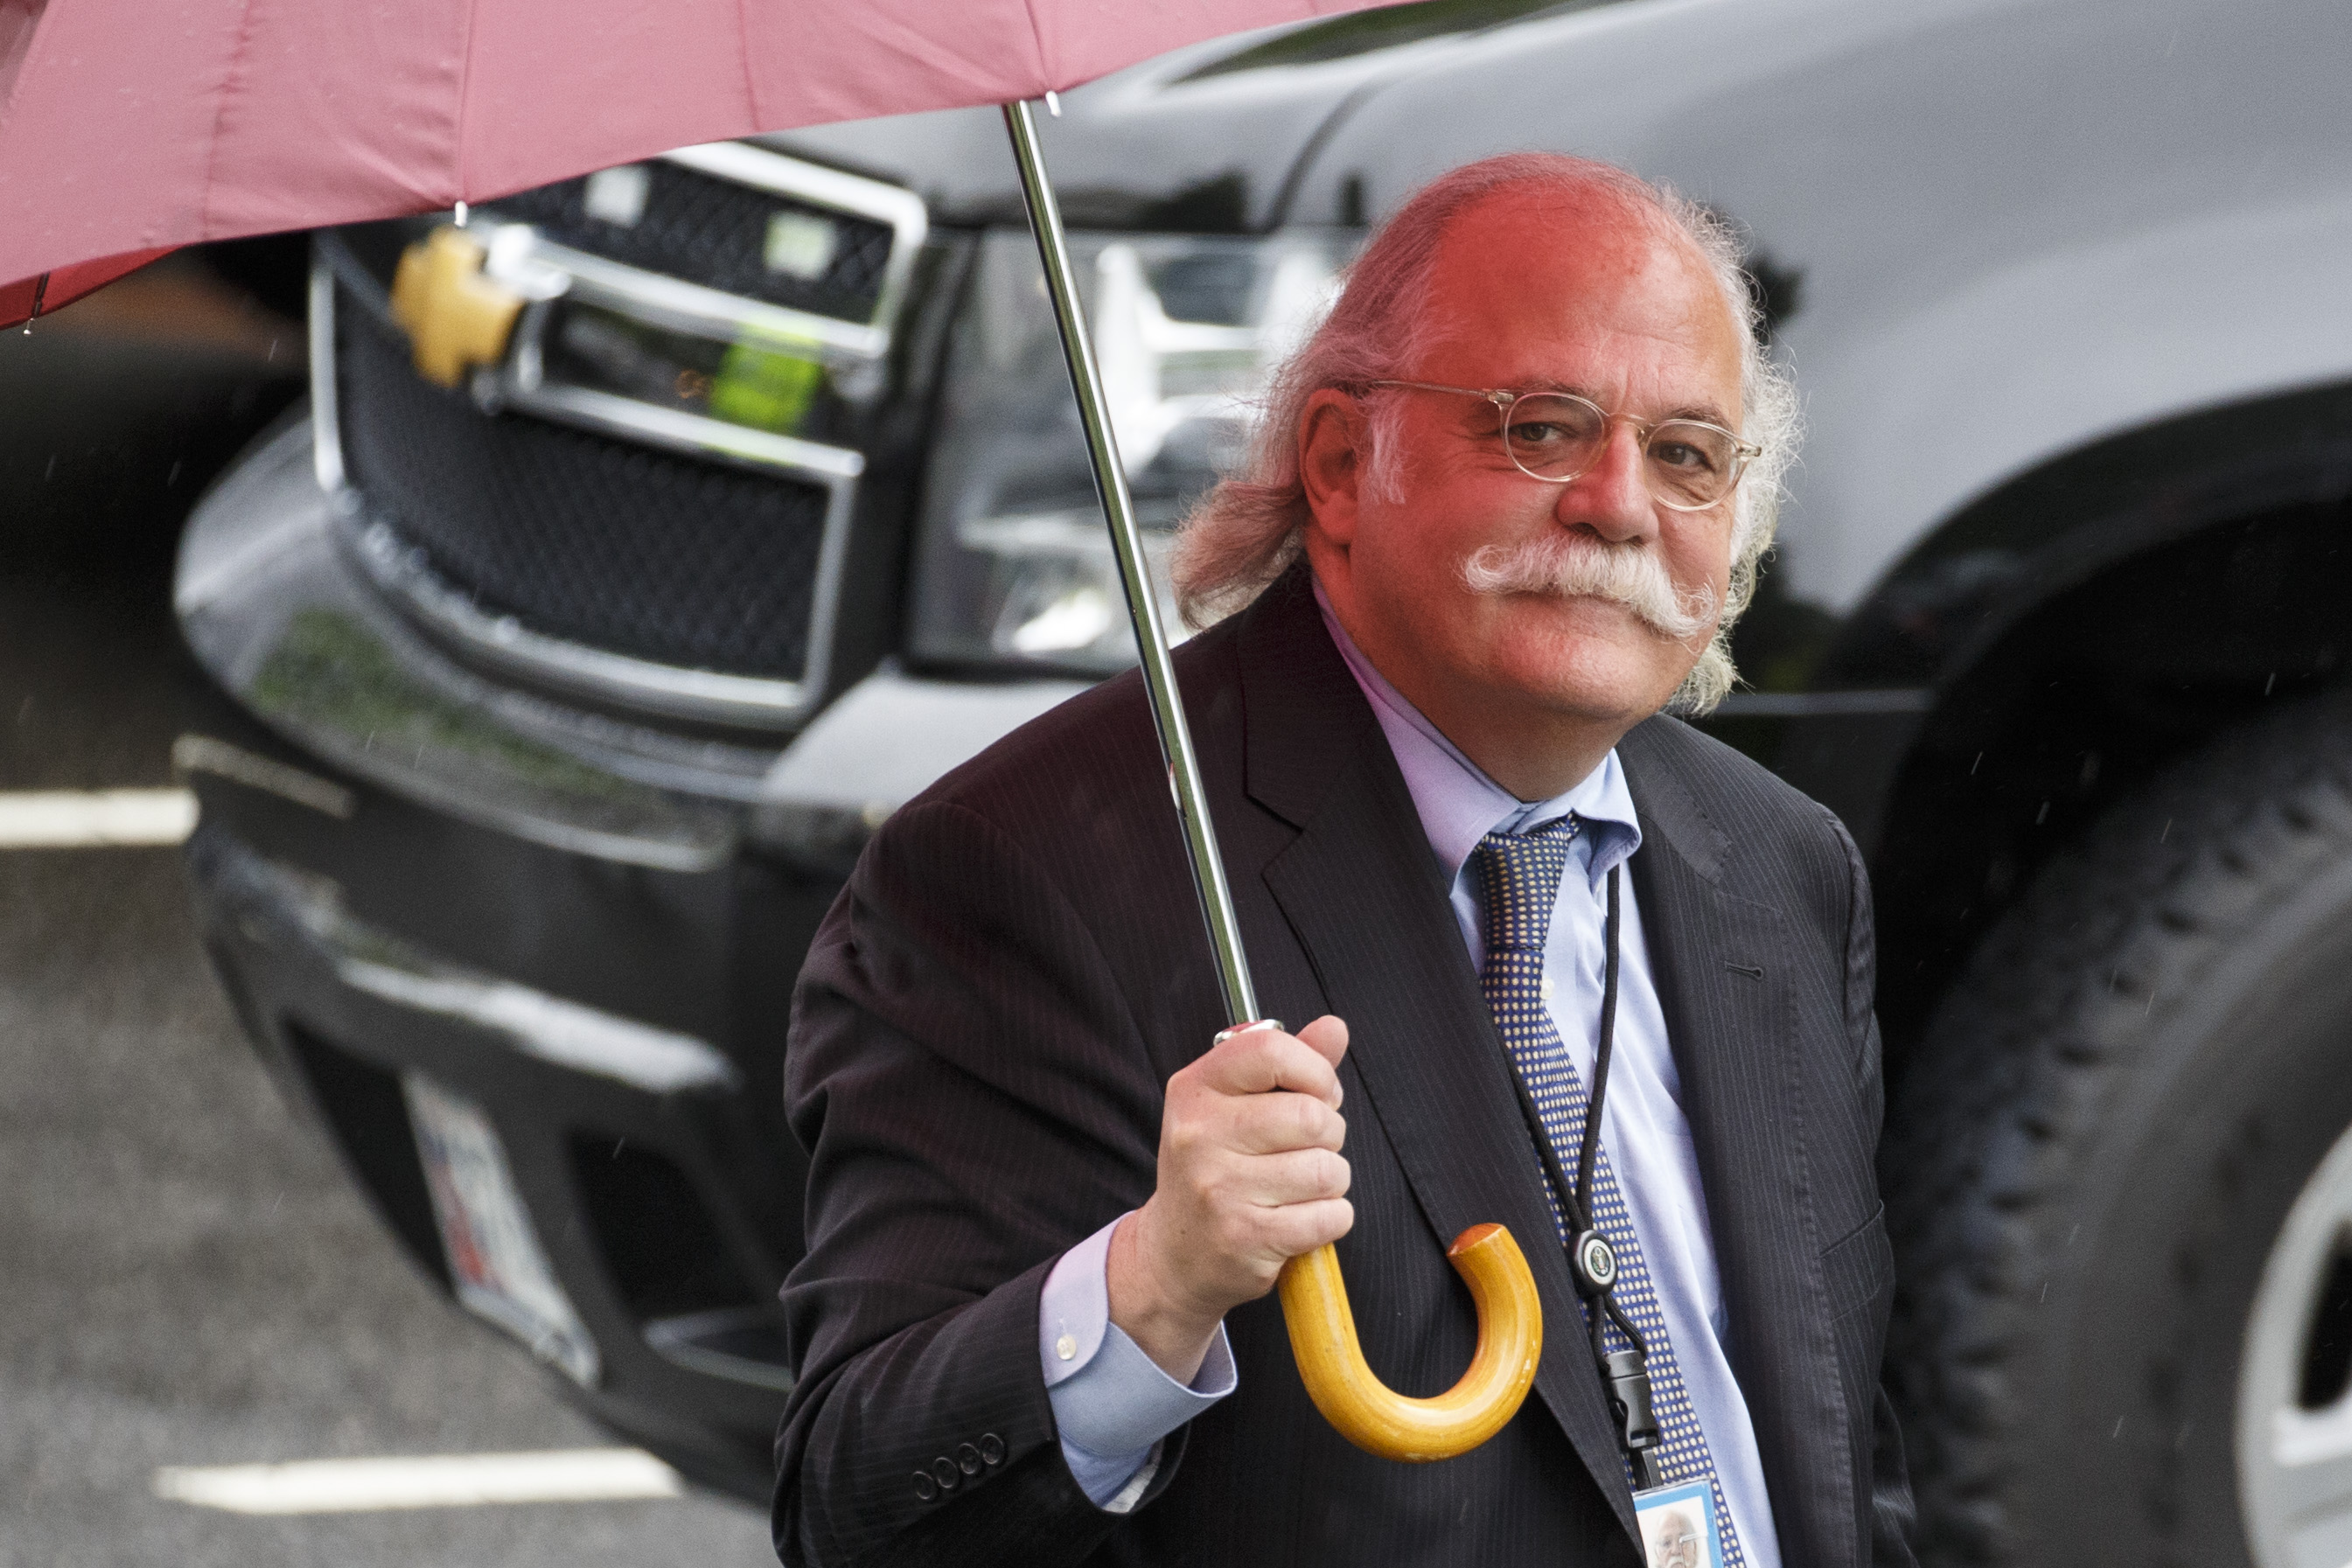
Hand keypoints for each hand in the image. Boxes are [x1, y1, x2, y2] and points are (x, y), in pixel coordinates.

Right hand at [1106, 1015, 1353, 1381]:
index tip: (1319, 1093)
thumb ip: (1288, 1064)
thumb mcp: (1234, 1106)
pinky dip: (1331, 1218)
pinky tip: (1300, 1218)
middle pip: (1312, 1117)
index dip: (1315, 1070)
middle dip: (1329, 1135)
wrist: (1175, 1254)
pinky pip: (1329, 1216)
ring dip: (1331, 1180)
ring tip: (1300, 1186)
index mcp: (1195, 1090)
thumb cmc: (1216, 1169)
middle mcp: (1198, 1135)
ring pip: (1327, 1170)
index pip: (1271, 1050)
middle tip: (1308, 1149)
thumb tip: (1335, 1027)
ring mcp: (1219, 1189)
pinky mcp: (1245, 1237)